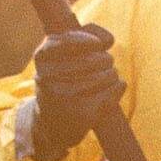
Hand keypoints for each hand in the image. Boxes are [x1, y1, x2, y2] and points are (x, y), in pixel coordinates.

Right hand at [29, 24, 124, 160]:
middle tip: (105, 62)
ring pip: (107, 74)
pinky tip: (117, 86)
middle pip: (94, 59)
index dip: (86, 40)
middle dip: (105, 59)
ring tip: (108, 76)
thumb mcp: (60, 57)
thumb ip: (81, 37)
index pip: (67, 41)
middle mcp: (50, 77)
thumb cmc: (61, 82)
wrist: (53, 123)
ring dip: (112, 74)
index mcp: (42, 58)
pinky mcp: (82, 113)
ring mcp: (65, 97)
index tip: (97, 44)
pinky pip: (112, 91)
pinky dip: (118, 86)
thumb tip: (108, 40)